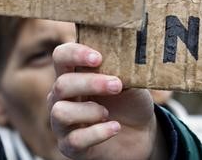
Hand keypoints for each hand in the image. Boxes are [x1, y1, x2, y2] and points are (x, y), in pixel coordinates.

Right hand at [47, 43, 166, 159]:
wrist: (141, 134)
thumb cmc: (129, 102)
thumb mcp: (128, 81)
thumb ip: (118, 68)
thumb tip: (120, 54)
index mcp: (72, 74)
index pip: (60, 57)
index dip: (74, 54)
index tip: (98, 58)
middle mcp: (61, 97)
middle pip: (61, 85)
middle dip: (90, 83)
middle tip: (116, 85)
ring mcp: (62, 122)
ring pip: (60, 112)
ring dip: (88, 111)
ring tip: (107, 113)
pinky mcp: (69, 146)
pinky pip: (74, 140)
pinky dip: (97, 133)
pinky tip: (114, 128)